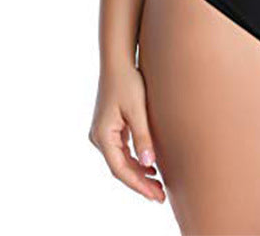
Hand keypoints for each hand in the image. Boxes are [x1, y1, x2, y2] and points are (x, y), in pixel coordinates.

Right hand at [88, 63, 164, 201]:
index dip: (138, 185)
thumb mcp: (138, 109)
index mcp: (103, 135)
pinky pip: (122, 151)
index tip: (155, 195)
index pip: (121, 169)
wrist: (118, 62)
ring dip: (138, 173)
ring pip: (121, 161)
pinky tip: (150, 166)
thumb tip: (149, 164)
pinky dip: (135, 160)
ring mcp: (103, 133)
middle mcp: (99, 138)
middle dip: (140, 183)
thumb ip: (143, 136)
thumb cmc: (128, 82)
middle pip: (120, 168)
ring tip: (157, 185)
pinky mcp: (110, 127)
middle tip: (160, 196)